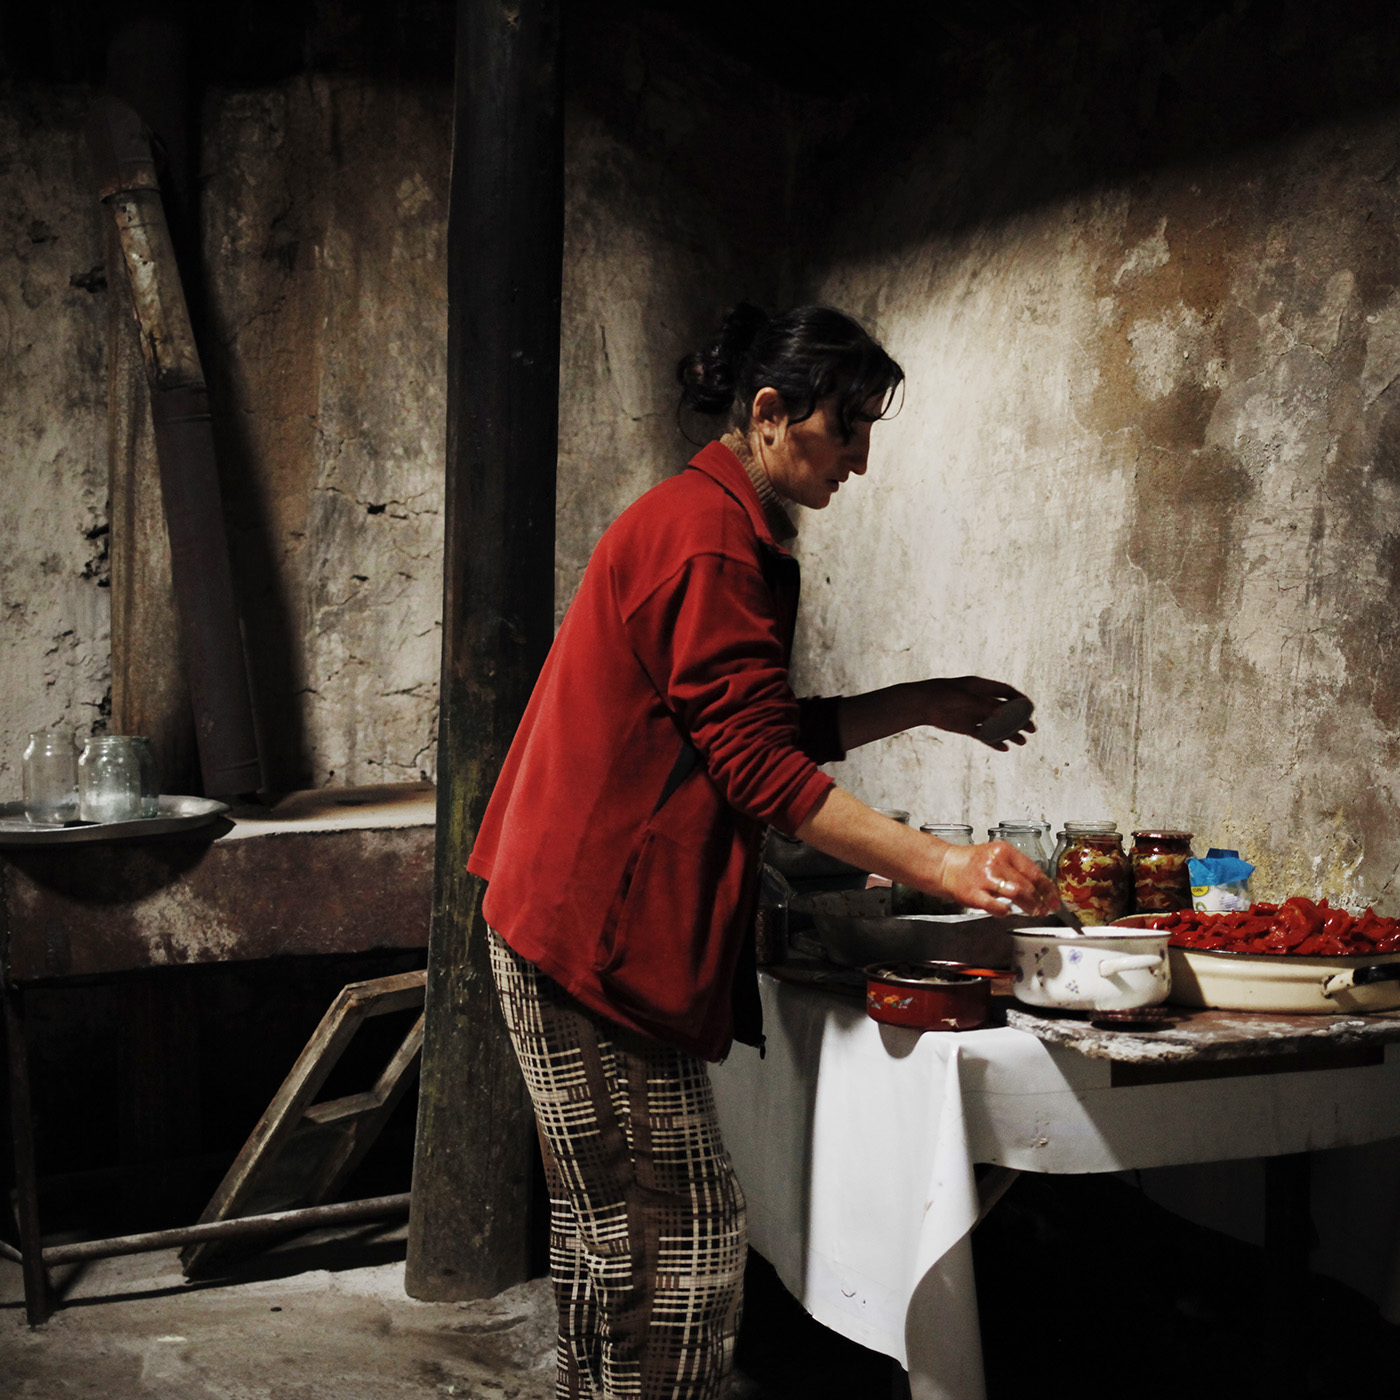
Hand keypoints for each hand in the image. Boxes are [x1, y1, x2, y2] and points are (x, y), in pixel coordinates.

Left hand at [912, 677, 1035, 750]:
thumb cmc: (942, 694)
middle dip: (1020, 720)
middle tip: (1032, 730)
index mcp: (982, 687)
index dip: (1019, 699)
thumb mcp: (964, 697)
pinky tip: (1004, 748)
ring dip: (1010, 733)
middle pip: (1005, 711)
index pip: (1006, 692)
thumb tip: (1003, 712)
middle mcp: (981, 701)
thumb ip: (983, 704)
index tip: (1030, 708)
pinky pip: (984, 735)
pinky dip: (993, 742)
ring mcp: (974, 714)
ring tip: (1022, 742)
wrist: (921, 705)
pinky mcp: (967, 727)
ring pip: (997, 725)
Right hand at [933, 839, 1059, 916]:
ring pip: (1016, 894)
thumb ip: (1016, 868)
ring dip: (1029, 906)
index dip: (1048, 888)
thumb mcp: (996, 856)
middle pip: (1027, 884)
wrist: (945, 866)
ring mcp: (984, 878)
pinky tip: (1007, 911)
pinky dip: (1005, 911)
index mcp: (1004, 851)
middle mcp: (995, 862)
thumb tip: (1040, 887)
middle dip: (1041, 900)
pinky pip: (996, 906)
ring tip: (1034, 912)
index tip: (1054, 898)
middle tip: (1045, 909)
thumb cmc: (972, 862)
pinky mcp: (973, 894)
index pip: (1034, 871)